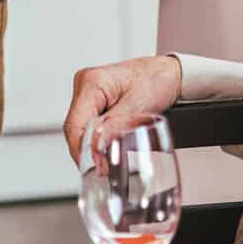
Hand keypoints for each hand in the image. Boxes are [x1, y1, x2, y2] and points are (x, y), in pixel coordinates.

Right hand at [63, 55, 183, 162]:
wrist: (168, 73)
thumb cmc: (157, 80)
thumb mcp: (139, 105)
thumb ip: (116, 125)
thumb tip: (96, 146)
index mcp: (92, 82)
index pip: (74, 124)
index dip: (82, 150)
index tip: (96, 167)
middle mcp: (85, 85)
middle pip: (74, 127)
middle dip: (86, 151)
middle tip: (103, 170)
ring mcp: (87, 92)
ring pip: (80, 128)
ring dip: (91, 146)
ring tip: (105, 163)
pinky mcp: (94, 100)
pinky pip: (88, 124)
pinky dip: (96, 138)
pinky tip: (105, 149)